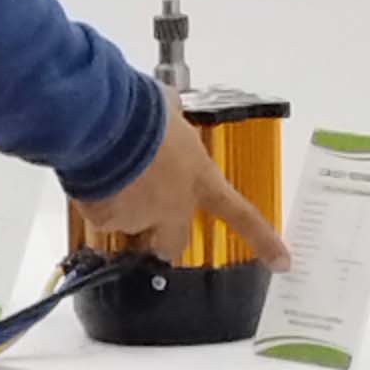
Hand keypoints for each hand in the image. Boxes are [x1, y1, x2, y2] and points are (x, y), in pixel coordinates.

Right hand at [69, 109, 283, 277]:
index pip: (240, 214)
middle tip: (145, 223)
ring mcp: (139, 217)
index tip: (281, 263)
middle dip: (161, 238)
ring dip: (120, 205)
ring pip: (128, 223)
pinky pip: (98, 214)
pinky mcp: (106, 220)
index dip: (262, 240)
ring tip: (104, 171)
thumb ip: (172, 119)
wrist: (106, 122)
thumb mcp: (169, 111)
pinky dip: (93, 199)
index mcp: (200, 179)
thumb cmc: (145, 113)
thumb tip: (165, 106)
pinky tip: (87, 174)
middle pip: (172, 242)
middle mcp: (173, 207)